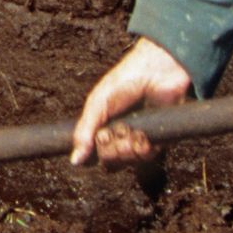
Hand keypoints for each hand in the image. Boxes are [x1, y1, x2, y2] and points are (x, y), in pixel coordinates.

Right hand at [68, 38, 194, 164]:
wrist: (155, 71)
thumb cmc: (124, 81)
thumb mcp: (97, 104)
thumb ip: (84, 132)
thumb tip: (73, 161)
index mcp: (104, 126)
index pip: (97, 154)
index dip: (97, 151)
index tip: (100, 136)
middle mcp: (121, 135)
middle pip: (112, 161)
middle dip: (112, 150)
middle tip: (114, 131)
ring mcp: (139, 137)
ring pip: (129, 161)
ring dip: (127, 148)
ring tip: (129, 130)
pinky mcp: (158, 138)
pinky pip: (147, 157)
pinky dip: (142, 148)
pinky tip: (141, 134)